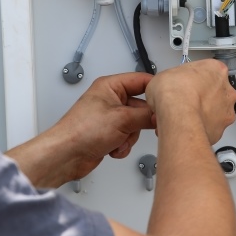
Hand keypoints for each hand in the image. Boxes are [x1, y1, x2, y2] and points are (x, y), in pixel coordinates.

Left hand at [6, 72, 154, 187]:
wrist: (66, 154)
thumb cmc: (82, 130)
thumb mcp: (122, 119)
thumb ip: (147, 115)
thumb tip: (162, 115)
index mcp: (110, 86)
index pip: (141, 81)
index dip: (156, 91)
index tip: (168, 102)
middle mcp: (109, 99)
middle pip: (141, 106)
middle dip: (140, 121)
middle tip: (144, 126)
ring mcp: (109, 117)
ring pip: (135, 124)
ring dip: (129, 136)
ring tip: (118, 139)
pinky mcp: (108, 133)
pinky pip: (127, 137)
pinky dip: (123, 145)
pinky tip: (113, 148)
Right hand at [145, 59, 235, 144]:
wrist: (178, 116)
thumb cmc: (174, 93)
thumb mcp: (163, 74)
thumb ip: (173, 78)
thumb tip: (166, 84)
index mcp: (215, 70)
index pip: (207, 71)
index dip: (193, 78)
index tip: (183, 82)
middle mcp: (226, 89)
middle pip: (214, 91)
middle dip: (200, 96)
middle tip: (183, 100)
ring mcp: (226, 110)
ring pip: (214, 111)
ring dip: (201, 112)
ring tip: (181, 115)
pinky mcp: (221, 129)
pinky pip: (209, 127)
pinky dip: (199, 127)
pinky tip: (185, 125)